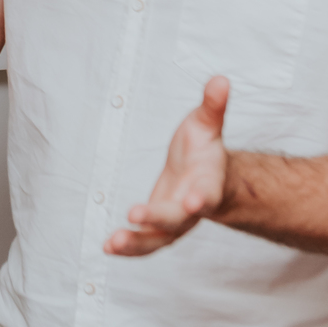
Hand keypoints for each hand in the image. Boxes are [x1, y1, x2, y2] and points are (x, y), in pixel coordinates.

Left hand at [105, 77, 229, 257]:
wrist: (205, 176)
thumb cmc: (203, 150)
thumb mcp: (207, 124)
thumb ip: (213, 106)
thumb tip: (220, 80)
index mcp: (208, 184)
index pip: (207, 194)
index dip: (202, 199)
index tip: (194, 201)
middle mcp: (192, 209)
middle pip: (177, 220)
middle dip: (158, 219)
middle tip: (135, 215)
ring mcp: (176, 223)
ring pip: (158, 240)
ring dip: (136, 243)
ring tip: (111, 243)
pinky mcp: (159, 228)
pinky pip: (145, 242)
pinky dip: (128, 246)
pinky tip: (107, 246)